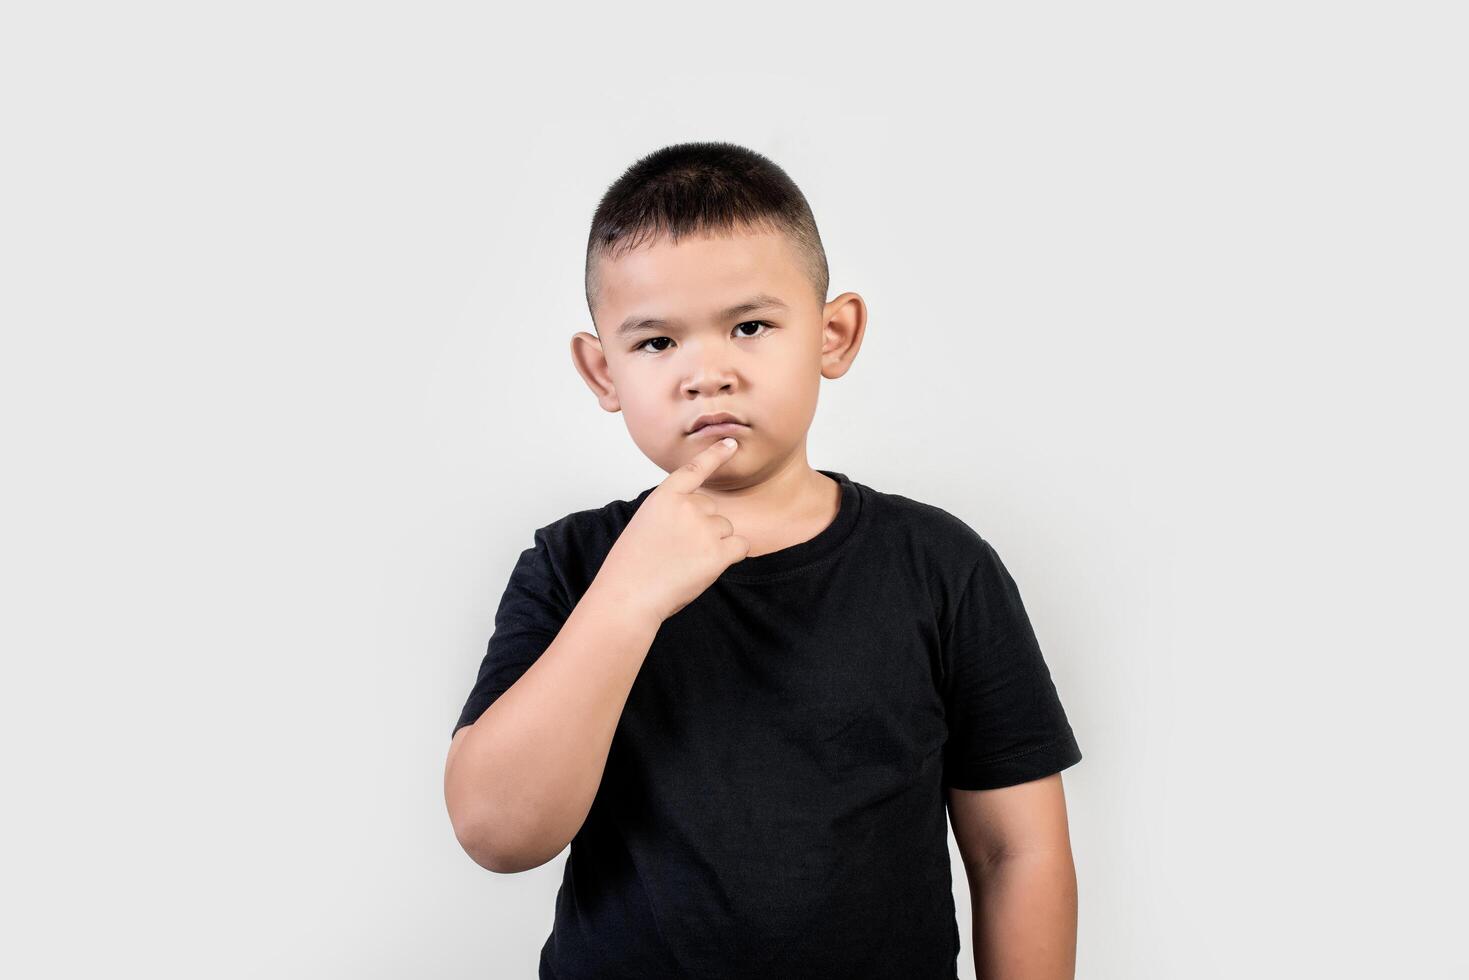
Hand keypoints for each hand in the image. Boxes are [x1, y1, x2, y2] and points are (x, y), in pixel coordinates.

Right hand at [595, 437, 749, 623]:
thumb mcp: (645, 525)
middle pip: (713, 511)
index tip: (731, 443)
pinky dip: (730, 557)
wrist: (628, 595)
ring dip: (714, 546)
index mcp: (665, 496)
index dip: (715, 455)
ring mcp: (705, 528)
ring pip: (726, 530)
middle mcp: (688, 506)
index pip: (695, 469)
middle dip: (703, 529)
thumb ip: (673, 514)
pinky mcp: (719, 553)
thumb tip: (703, 521)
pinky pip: (740, 547)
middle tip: (676, 553)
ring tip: (685, 563)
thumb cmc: (631, 567)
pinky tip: (706, 568)